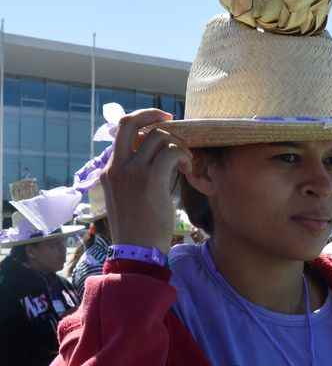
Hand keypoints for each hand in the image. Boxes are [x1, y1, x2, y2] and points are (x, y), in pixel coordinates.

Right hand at [102, 109, 188, 253]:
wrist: (137, 250)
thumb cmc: (139, 227)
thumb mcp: (130, 197)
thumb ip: (139, 175)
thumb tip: (162, 157)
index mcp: (109, 170)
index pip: (121, 132)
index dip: (143, 123)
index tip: (160, 124)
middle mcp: (116, 166)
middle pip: (130, 122)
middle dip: (154, 115)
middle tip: (172, 119)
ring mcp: (132, 171)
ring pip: (158, 137)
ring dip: (177, 144)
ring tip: (185, 161)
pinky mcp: (150, 179)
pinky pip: (172, 152)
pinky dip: (184, 156)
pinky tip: (187, 169)